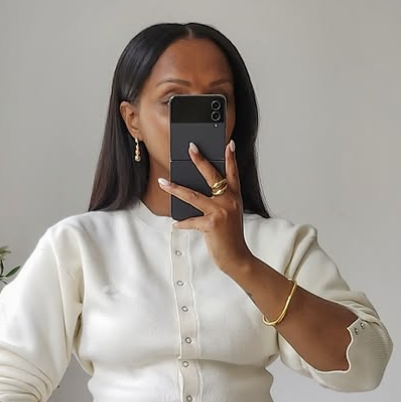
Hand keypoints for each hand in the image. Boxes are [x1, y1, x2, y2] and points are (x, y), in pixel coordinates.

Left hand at [159, 140, 252, 273]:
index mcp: (235, 197)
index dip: (231, 158)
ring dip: (175, 189)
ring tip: (163, 182)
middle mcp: (229, 201)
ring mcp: (221, 212)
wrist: (237, 257)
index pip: (234, 173)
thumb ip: (219, 203)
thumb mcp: (230, 216)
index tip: (229, 143)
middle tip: (191, 148)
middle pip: (212, 176)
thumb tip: (195, 195)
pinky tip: (176, 223)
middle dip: (200, 160)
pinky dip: (182, 223)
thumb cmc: (230, 237)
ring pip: (193, 195)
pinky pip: (191, 220)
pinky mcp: (211, 224)